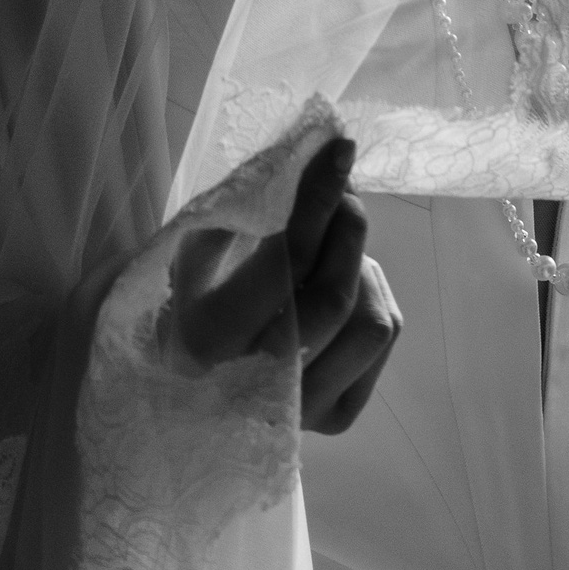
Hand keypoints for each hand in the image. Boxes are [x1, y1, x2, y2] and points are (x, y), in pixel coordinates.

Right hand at [168, 134, 403, 433]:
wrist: (186, 383)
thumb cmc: (193, 296)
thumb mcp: (200, 244)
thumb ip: (253, 204)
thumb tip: (321, 155)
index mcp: (207, 336)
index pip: (286, 259)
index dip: (319, 199)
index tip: (339, 151)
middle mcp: (253, 384)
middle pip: (334, 295)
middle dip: (349, 230)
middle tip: (345, 195)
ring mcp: (299, 410)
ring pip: (370, 322)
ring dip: (363, 271)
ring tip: (336, 255)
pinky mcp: (333, 418)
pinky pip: (382, 343)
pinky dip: (373, 300)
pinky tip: (343, 291)